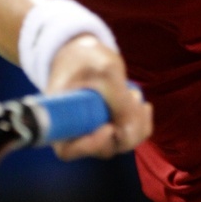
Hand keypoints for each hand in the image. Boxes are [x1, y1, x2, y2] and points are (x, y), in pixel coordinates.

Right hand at [46, 34, 152, 159]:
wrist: (84, 51)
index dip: (91, 145)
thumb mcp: (103, 71)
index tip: (109, 128)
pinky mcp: (110, 127)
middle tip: (130, 97)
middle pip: (103, 148)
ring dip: (135, 122)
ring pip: (121, 143)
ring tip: (132, 93)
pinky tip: (142, 105)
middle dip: (124, 128)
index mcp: (58, 120)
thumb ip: (118, 100)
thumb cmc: (85, 58)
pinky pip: (132, 136)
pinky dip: (142, 122)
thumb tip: (130, 132)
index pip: (69, 150)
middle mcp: (75, 132)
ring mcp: (93, 131)